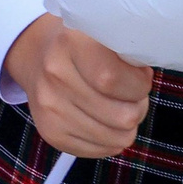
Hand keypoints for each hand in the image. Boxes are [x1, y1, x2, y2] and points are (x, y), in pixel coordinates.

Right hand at [3, 15, 153, 158]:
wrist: (37, 56)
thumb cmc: (83, 47)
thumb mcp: (104, 33)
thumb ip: (127, 51)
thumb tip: (145, 78)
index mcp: (71, 42)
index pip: (113, 79)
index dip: (139, 84)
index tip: (141, 76)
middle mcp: (55, 74)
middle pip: (122, 116)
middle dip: (138, 107)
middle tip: (130, 93)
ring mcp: (50, 107)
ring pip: (117, 138)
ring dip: (126, 125)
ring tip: (116, 106)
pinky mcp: (51, 133)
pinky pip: (103, 150)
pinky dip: (111, 138)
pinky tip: (101, 119)